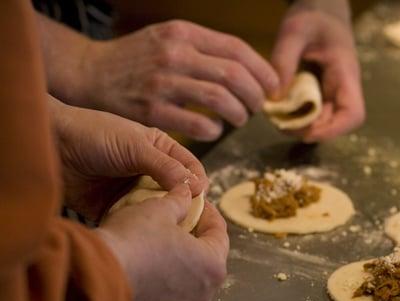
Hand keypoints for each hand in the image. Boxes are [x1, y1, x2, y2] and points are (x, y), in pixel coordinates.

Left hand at [50, 96, 206, 221]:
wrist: (50, 145)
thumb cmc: (93, 134)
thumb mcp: (135, 146)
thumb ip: (165, 166)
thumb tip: (196, 187)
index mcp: (161, 151)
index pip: (190, 169)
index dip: (198, 183)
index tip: (200, 197)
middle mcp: (150, 173)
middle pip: (177, 194)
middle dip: (183, 207)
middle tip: (186, 220)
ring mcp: (132, 192)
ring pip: (157, 211)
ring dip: (160, 220)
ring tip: (164, 229)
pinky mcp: (114, 210)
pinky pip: (133, 222)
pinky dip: (138, 228)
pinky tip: (141, 232)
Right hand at [77, 20, 278, 140]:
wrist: (90, 74)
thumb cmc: (137, 60)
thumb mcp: (168, 39)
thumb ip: (204, 50)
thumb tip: (248, 71)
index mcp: (183, 33)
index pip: (237, 49)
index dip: (262, 70)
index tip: (273, 85)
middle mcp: (175, 54)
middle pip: (234, 75)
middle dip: (256, 95)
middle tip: (258, 106)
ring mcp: (163, 83)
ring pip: (221, 99)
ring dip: (239, 113)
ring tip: (240, 119)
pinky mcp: (152, 111)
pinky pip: (198, 124)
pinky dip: (214, 130)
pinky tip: (215, 131)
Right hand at [97, 185, 228, 300]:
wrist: (96, 278)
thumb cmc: (134, 241)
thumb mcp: (159, 209)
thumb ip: (179, 200)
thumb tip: (186, 192)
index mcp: (213, 265)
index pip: (220, 233)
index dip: (208, 213)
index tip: (198, 202)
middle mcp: (204, 292)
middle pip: (208, 257)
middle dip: (197, 236)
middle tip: (183, 218)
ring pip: (190, 276)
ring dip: (182, 258)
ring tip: (165, 239)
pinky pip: (170, 291)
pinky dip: (166, 276)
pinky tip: (150, 260)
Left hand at [272, 0, 364, 141]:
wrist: (322, 5)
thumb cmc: (313, 14)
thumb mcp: (294, 31)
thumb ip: (283, 61)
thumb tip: (274, 97)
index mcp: (345, 73)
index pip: (353, 114)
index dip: (333, 130)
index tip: (306, 131)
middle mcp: (343, 87)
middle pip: (336, 123)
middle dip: (309, 130)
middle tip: (280, 124)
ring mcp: (333, 90)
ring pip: (323, 120)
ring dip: (301, 125)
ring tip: (277, 118)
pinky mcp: (321, 90)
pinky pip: (313, 110)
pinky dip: (297, 114)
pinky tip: (279, 108)